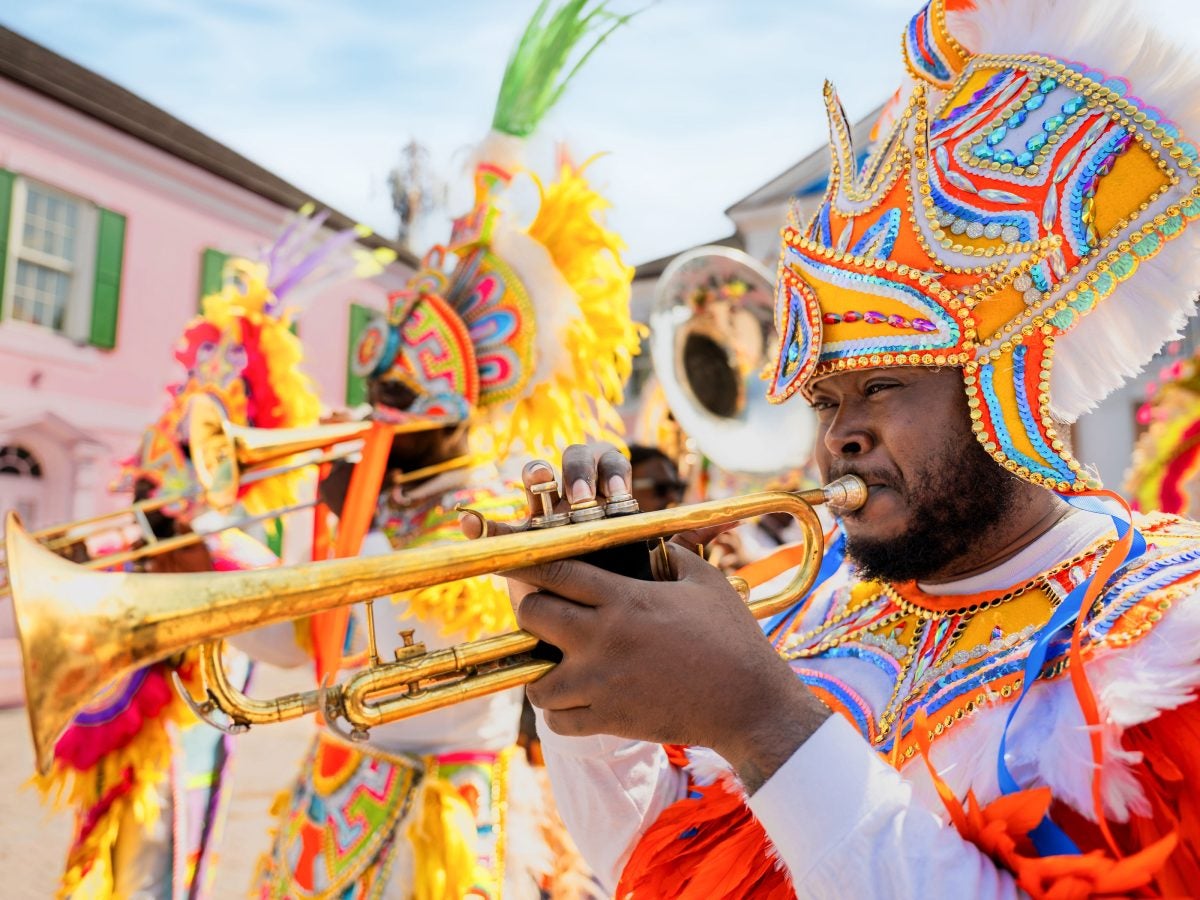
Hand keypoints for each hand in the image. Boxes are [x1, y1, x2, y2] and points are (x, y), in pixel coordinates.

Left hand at [462, 443, 831, 790]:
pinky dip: (558, 712)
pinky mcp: (609, 720)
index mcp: (624, 598)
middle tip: (545, 614)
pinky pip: (558, 720)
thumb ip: (671, 555)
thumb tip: (655, 540)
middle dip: (532, 610)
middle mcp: (603, 638)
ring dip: (539, 671)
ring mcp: (602, 683)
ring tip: (553, 666)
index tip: (511, 559)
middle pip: (533, 615)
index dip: (528, 561)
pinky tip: (571, 701)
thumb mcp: (705, 581)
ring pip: (536, 678)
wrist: (750, 703)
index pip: (556, 568)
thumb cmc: (733, 637)